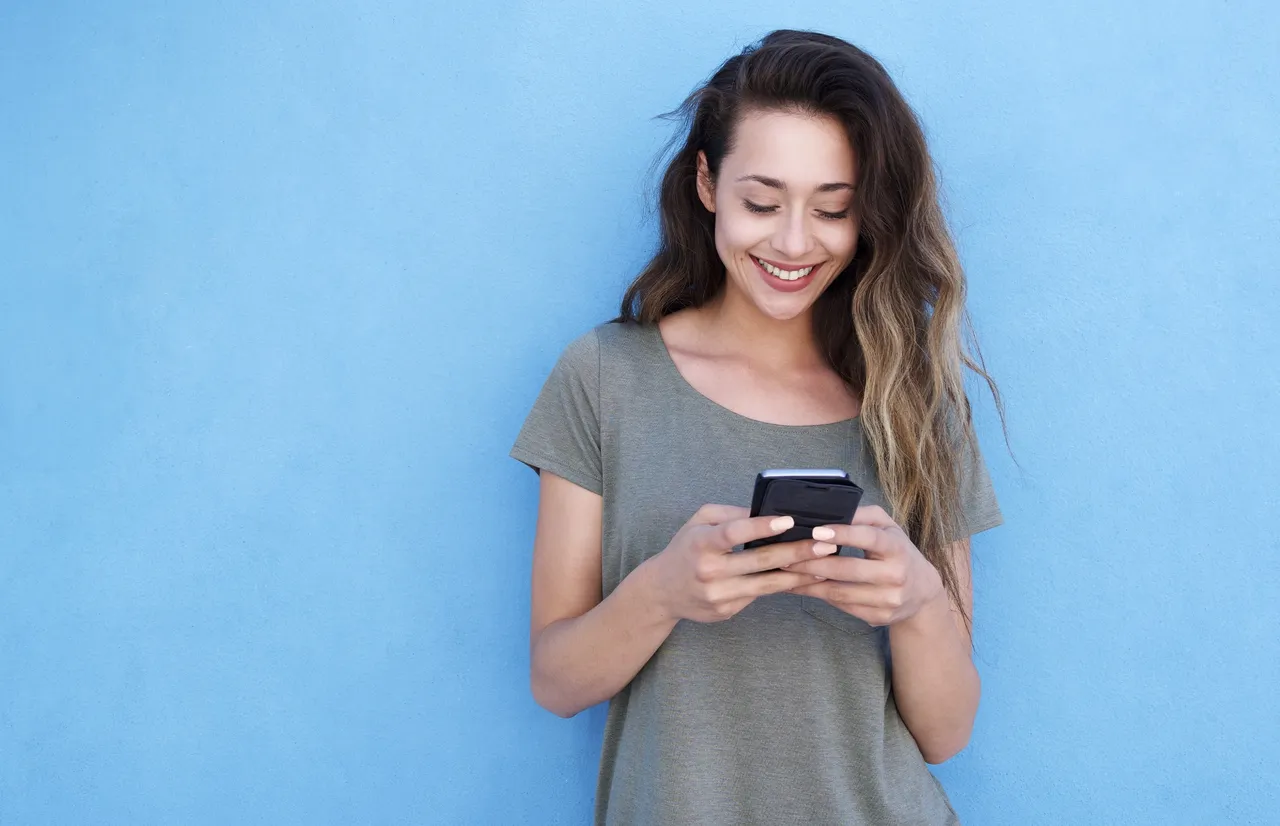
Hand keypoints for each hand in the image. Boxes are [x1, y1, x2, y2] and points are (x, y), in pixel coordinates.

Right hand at [646, 505, 838, 623]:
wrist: (662, 591)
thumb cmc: (686, 548)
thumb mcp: (700, 522)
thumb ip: (731, 514)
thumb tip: (768, 511)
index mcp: (701, 543)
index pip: (733, 533)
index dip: (761, 527)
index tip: (789, 520)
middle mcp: (708, 571)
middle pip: (759, 561)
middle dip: (795, 552)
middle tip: (825, 544)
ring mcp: (718, 595)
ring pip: (766, 584)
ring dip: (798, 574)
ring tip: (824, 565)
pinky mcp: (726, 611)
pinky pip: (760, 596)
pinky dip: (782, 586)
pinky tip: (802, 579)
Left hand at [785, 505, 944, 626]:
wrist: (923, 591)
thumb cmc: (897, 551)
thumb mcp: (887, 527)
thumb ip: (862, 516)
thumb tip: (831, 509)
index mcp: (897, 547)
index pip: (869, 538)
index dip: (843, 534)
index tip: (816, 531)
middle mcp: (896, 575)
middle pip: (848, 570)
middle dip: (812, 562)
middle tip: (785, 555)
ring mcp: (889, 599)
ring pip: (840, 592)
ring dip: (809, 582)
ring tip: (786, 571)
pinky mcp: (880, 617)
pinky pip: (843, 607)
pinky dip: (819, 596)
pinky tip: (802, 587)